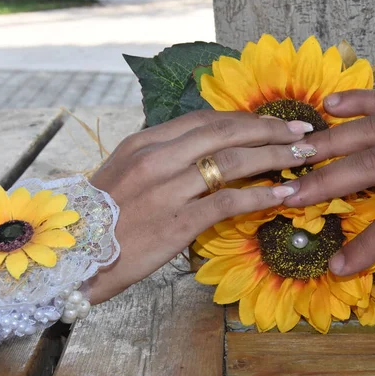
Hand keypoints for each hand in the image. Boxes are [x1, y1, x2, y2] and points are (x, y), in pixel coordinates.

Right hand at [87, 110, 314, 303]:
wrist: (73, 257)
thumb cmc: (101, 217)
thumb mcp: (125, 173)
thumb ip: (161, 157)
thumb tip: (202, 151)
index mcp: (144, 142)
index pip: (204, 119)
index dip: (244, 118)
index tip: (271, 120)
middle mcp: (156, 159)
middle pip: (225, 133)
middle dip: (269, 129)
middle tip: (300, 132)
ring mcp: (166, 189)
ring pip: (233, 162)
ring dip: (274, 156)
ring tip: (301, 157)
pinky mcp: (177, 223)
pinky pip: (228, 201)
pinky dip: (261, 195)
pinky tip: (283, 194)